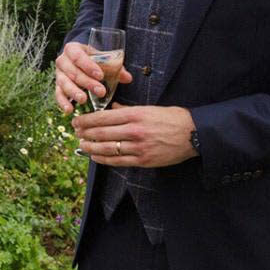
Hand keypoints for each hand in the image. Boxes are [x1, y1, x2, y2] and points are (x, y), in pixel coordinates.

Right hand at [55, 42, 132, 113]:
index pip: (78, 56)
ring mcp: (59, 74)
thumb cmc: (93, 59)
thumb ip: (114, 67)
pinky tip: (69, 110)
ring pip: (64, 83)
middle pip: (73, 71)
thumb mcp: (102, 59)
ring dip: (74, 92)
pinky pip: (58, 94)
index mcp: (72, 49)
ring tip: (83, 100)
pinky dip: (63, 102)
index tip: (100, 76)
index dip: (88, 66)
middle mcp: (62, 60)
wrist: (79, 61)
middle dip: (86, 82)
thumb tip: (128, 78)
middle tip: (100, 91)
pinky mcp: (58, 86)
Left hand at [72, 105, 196, 167]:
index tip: (77, 120)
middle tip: (76, 132)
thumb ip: (128, 110)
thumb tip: (112, 109)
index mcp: (136, 115)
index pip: (104, 117)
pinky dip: (104, 160)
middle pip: (102, 133)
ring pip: (108, 148)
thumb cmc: (171, 118)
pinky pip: (119, 161)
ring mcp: (138, 147)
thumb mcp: (149, 108)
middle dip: (85, 133)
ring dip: (91, 148)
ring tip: (82, 145)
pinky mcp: (143, 160)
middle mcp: (135, 131)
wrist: (193, 134)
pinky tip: (96, 157)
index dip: (87, 120)